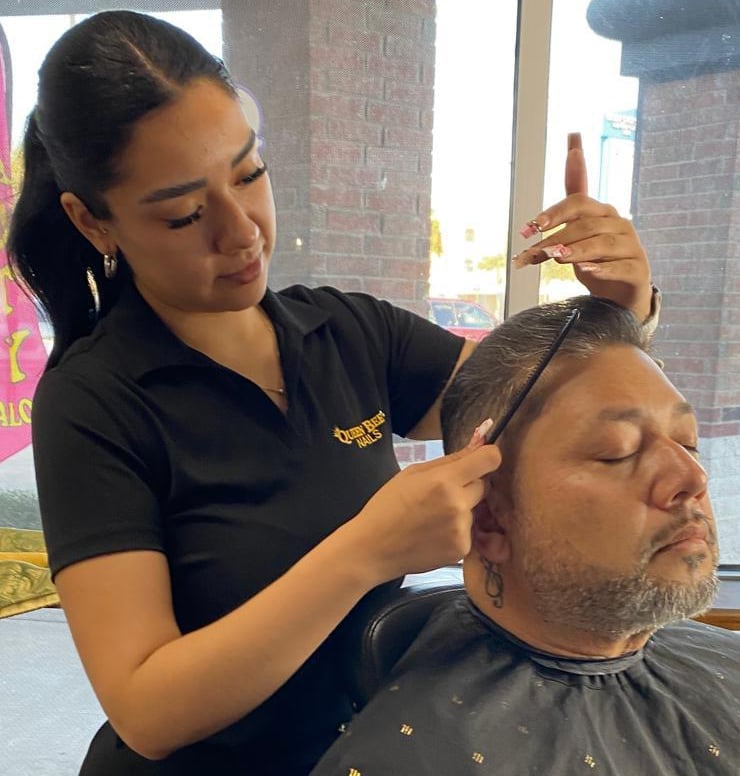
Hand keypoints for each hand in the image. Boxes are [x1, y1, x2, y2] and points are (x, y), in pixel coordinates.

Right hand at [349, 441, 500, 582]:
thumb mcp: (411, 474)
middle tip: (441, 493)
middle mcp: (457, 505)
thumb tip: (478, 444)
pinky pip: (468, 531)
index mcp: (443, 481)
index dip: (488, 456)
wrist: (372, 548)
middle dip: (468, 485)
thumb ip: (448, 460)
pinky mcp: (461, 550)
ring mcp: (461, 530)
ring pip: (474, 510)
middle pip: (483, 485)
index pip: (489, 460)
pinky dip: (455, 531)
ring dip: (461, 510)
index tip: (481, 460)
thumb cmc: (386, 506)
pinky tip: (432, 533)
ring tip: (430, 517)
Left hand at [514, 133, 652, 321]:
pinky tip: (587, 271)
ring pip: (602, 244)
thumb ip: (569, 204)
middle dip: (556, 238)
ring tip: (556, 258)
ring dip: (576, 251)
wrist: (622, 292)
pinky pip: (621, 267)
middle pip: (585, 225)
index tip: (533, 225)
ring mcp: (631, 246)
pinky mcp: (638, 270)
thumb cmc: (597, 257)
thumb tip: (573, 147)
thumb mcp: (579, 231)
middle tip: (533, 252)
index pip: (578, 202)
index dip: (554, 212)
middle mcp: (618, 224)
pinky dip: (603, 269)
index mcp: (602, 212)